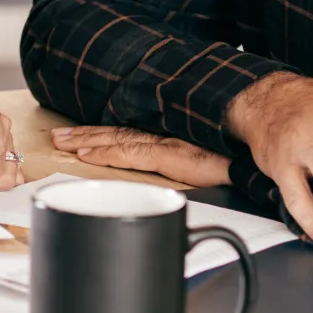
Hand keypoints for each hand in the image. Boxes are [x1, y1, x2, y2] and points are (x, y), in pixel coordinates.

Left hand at [50, 126, 230, 186]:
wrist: (256, 159)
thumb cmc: (234, 161)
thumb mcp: (202, 163)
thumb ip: (181, 166)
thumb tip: (166, 179)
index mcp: (169, 139)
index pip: (126, 133)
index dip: (99, 134)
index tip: (76, 136)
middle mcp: (164, 137)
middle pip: (115, 133)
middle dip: (83, 135)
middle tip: (56, 136)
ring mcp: (166, 144)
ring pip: (116, 140)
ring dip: (87, 141)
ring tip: (62, 143)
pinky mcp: (172, 155)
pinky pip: (131, 154)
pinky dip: (107, 153)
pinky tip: (88, 155)